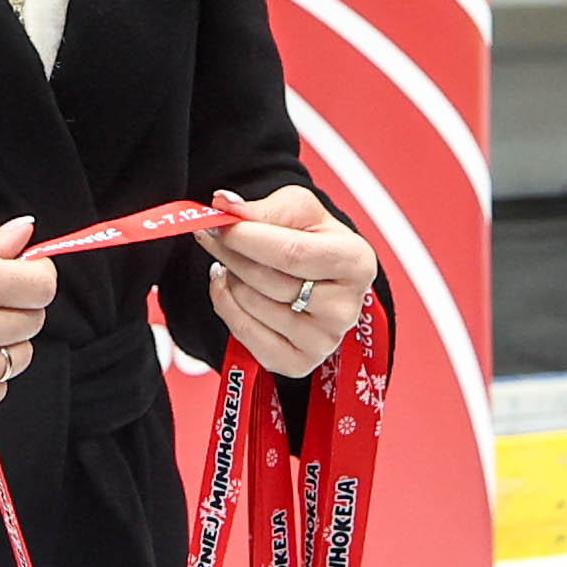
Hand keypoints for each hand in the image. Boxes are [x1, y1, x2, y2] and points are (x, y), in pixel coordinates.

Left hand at [205, 186, 378, 380]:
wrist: (318, 277)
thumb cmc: (312, 240)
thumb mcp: (298, 210)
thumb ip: (263, 208)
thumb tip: (223, 204)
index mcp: (355, 262)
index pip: (292, 253)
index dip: (246, 238)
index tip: (217, 223)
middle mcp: (345, 308)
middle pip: (269, 281)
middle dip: (230, 254)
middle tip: (211, 236)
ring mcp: (323, 341)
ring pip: (252, 306)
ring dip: (228, 279)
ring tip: (231, 262)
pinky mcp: (298, 362)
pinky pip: (244, 334)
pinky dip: (225, 306)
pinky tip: (229, 287)